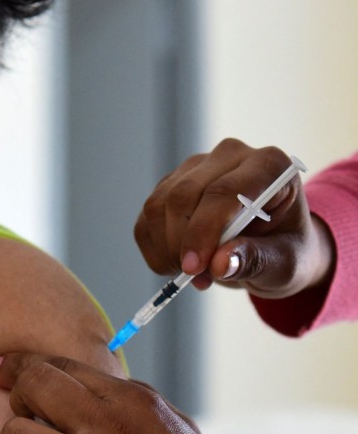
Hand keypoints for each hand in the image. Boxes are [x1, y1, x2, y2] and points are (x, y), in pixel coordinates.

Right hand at [135, 138, 334, 297]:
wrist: (273, 246)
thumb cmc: (286, 249)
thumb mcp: (285, 263)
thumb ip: (256, 260)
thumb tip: (219, 264)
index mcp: (269, 165)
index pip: (223, 191)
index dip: (203, 231)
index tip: (194, 269)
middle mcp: (230, 156)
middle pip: (184, 195)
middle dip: (180, 243)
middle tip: (194, 278)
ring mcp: (196, 167)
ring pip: (159, 205)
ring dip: (166, 248)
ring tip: (192, 274)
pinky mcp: (171, 183)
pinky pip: (147, 217)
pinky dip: (155, 248)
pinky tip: (177, 263)